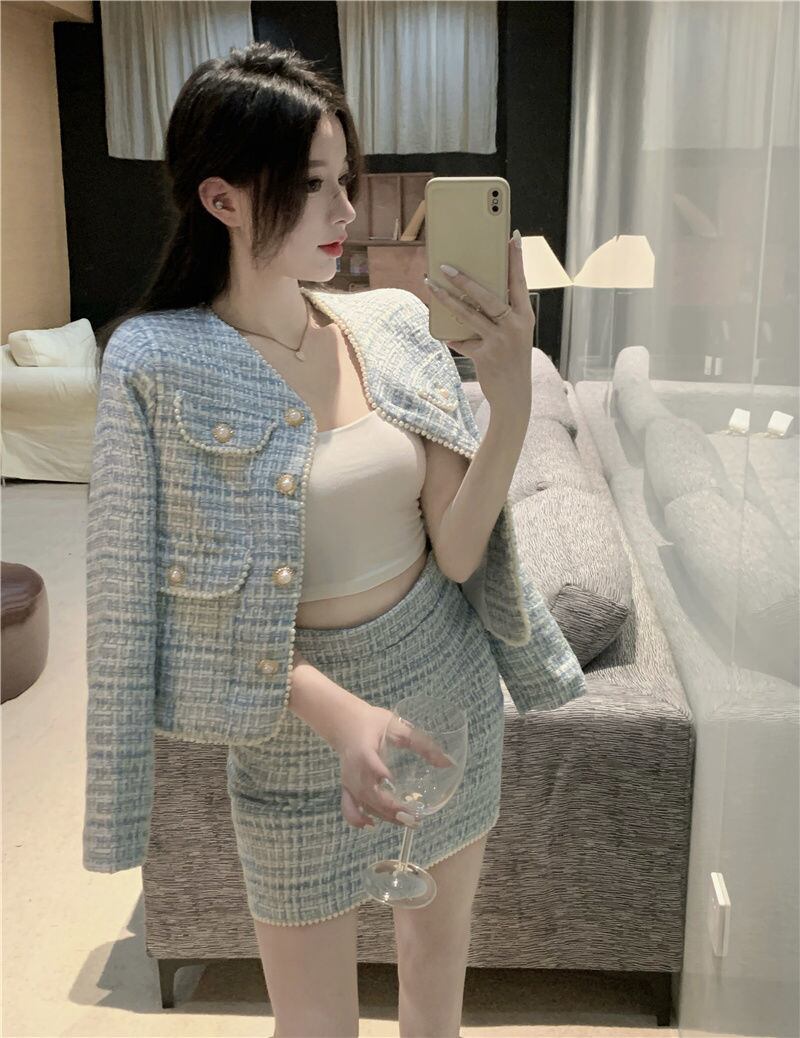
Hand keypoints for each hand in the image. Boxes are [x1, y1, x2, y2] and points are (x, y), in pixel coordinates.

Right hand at [336, 703, 453, 829]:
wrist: (344, 722)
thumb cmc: (372, 722)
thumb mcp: (398, 727)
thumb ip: (422, 743)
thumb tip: (448, 763)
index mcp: (365, 752)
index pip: (373, 767)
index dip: (384, 777)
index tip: (402, 790)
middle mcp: (354, 771)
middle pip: (371, 795)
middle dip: (393, 809)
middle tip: (416, 816)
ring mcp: (348, 782)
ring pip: (365, 805)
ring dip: (384, 817)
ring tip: (407, 822)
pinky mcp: (345, 787)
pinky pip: (348, 808)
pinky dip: (357, 819)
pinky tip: (372, 824)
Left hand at [424, 233, 534, 412]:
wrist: (514, 395)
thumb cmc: (512, 359)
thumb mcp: (515, 334)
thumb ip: (502, 315)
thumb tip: (471, 294)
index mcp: (524, 316)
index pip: (519, 281)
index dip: (515, 259)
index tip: (511, 236)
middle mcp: (514, 326)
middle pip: (486, 295)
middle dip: (464, 279)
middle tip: (446, 266)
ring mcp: (500, 341)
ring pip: (468, 314)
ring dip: (446, 299)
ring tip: (431, 284)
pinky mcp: (485, 355)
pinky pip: (462, 340)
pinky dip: (453, 337)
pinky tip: (443, 332)